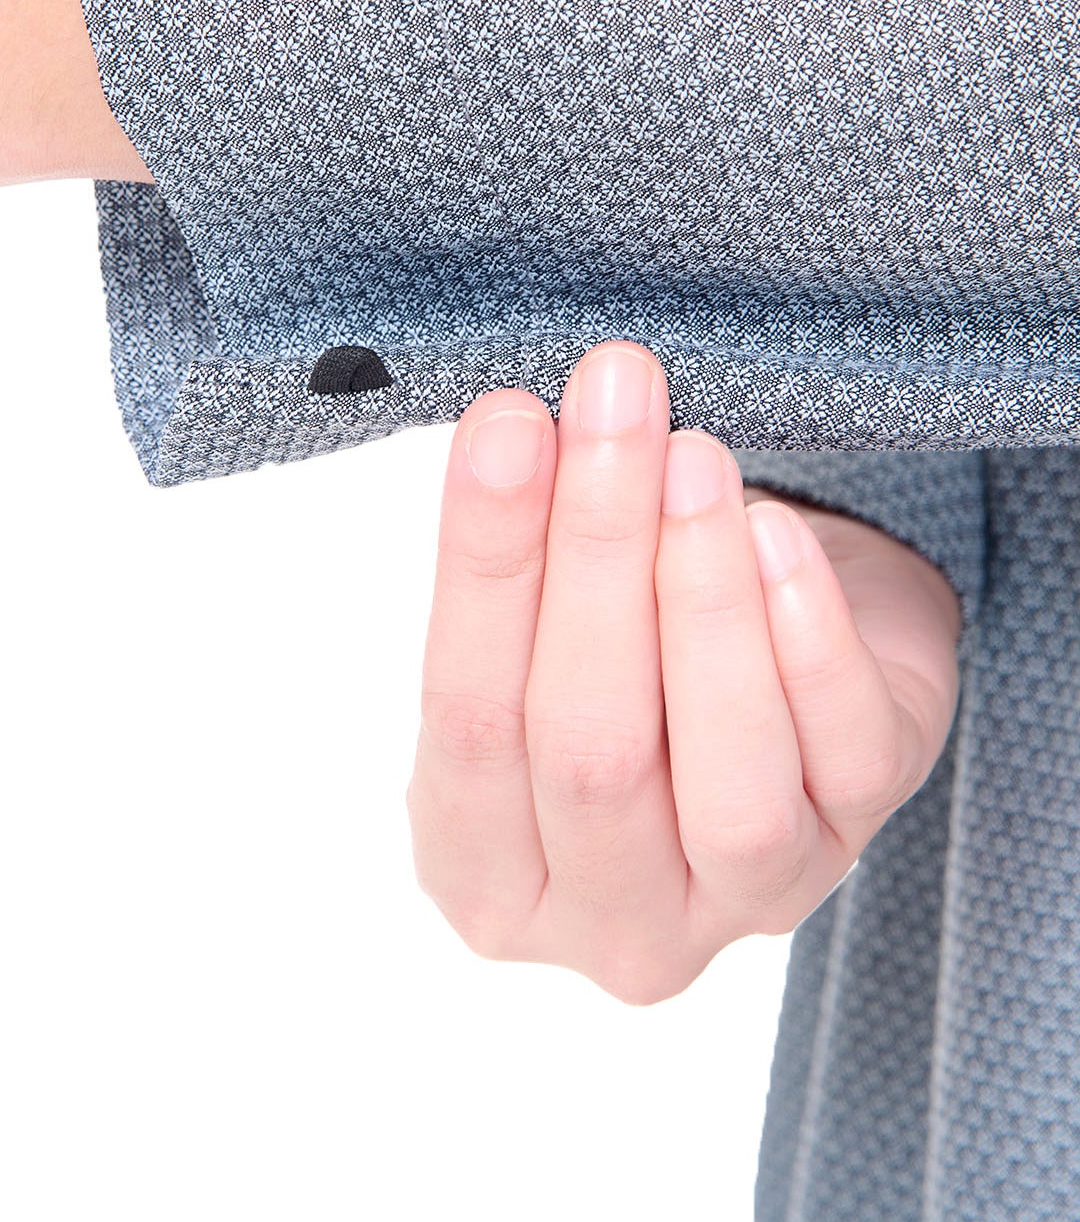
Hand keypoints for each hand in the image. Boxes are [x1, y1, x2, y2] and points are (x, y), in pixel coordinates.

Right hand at [406, 339, 961, 1004]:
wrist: (776, 655)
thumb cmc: (626, 643)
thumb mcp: (547, 628)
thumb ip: (522, 570)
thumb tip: (514, 434)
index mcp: (485, 874)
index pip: (469, 722)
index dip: (486, 567)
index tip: (505, 426)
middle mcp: (608, 923)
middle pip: (590, 750)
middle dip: (596, 553)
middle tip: (609, 400)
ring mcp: (741, 905)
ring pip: (724, 780)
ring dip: (704, 597)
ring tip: (693, 458)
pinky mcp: (854, 847)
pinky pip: (842, 755)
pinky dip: (807, 637)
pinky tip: (778, 536)